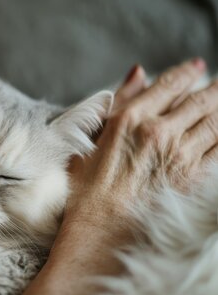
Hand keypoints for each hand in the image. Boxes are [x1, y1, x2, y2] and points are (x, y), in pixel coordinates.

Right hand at [65, 59, 216, 241]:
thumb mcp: (95, 137)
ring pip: (216, 121)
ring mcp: (180, 155)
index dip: (187, 72)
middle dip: (216, 88)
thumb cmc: (90, 186)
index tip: (197, 67)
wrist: (101, 228)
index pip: (170, 84)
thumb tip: (139, 73)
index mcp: (130, 119)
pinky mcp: (194, 178)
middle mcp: (159, 132)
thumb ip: (121, 101)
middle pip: (201, 100)